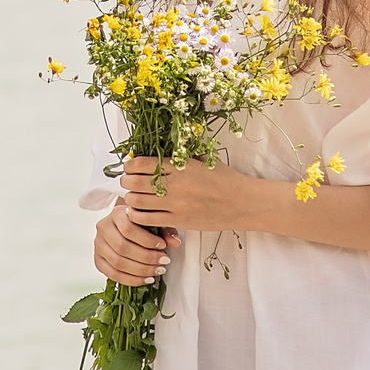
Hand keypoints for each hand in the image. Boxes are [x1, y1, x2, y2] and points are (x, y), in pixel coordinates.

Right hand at [94, 198, 170, 285]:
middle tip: (164, 262)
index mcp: (116, 214)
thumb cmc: (143, 223)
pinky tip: (146, 280)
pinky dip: (131, 280)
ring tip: (157, 271)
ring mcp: (98, 245)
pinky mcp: (98, 260)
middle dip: (146, 258)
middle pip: (122, 247)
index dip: (147, 241)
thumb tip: (175, 243)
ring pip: (117, 262)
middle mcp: (103, 228)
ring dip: (140, 270)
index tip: (163, 246)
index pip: (128, 229)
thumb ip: (166, 230)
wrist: (124, 226)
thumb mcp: (155, 222)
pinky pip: (112, 274)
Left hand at [119, 156, 263, 235]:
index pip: (142, 163)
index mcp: (180, 165)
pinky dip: (137, 215)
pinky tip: (138, 212)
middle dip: (126, 181)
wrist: (242, 203)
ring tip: (131, 197)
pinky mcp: (178, 220)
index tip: (128, 166)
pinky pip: (147, 219)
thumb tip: (160, 149)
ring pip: (137, 201)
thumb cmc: (225, 180)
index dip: (129, 165)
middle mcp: (175, 184)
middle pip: (135, 182)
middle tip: (126, 182)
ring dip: (130, 198)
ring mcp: (175, 204)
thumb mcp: (204, 160)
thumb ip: (182, 156)